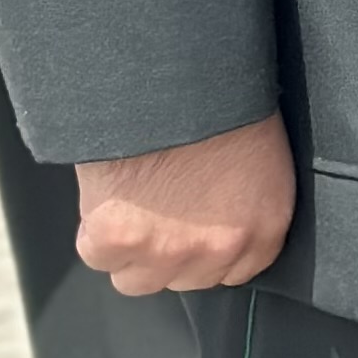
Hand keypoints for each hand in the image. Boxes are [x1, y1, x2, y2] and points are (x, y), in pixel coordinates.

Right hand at [74, 114, 294, 295]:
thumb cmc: (219, 102)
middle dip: (167, 249)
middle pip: (183, 279)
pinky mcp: (121, 241)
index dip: (203, 251)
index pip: (231, 273)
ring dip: (129, 248)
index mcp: (263, 229)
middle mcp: (220, 249)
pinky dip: (95, 228)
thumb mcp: (257, 158)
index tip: (191, 227)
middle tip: (160, 204)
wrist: (176, 78)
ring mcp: (169, 250)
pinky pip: (97, 254)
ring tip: (133, 199)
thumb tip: (213, 221)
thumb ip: (238, 206)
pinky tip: (110, 191)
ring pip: (136, 279)